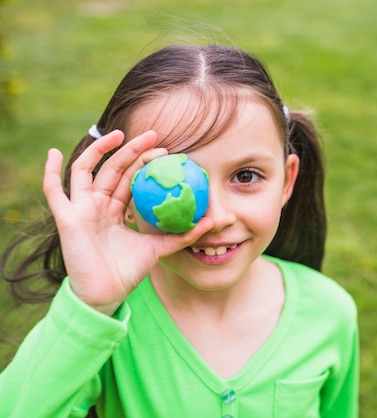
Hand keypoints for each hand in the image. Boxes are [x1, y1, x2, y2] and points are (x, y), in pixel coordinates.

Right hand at [42, 130, 213, 314]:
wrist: (106, 293)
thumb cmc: (128, 271)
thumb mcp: (159, 248)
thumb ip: (182, 234)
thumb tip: (211, 221)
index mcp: (115, 209)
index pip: (130, 177)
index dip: (144, 162)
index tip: (165, 151)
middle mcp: (97, 205)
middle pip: (113, 169)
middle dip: (132, 150)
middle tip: (154, 135)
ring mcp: (81, 209)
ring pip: (87, 170)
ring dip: (100, 150)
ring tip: (119, 134)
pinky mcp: (67, 218)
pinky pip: (53, 191)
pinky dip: (50, 171)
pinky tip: (54, 152)